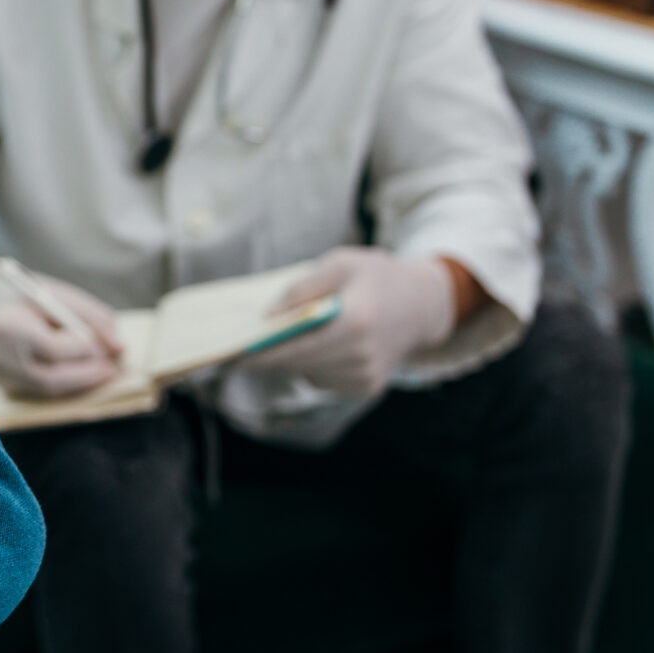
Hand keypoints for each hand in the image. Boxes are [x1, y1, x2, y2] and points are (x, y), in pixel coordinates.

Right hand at [0, 262, 125, 398]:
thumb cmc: (27, 296)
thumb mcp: (60, 295)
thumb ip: (94, 318)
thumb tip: (119, 348)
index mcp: (7, 324)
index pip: (52, 348)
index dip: (84, 352)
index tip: (109, 350)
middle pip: (49, 378)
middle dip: (86, 375)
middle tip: (112, 370)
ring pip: (46, 389)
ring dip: (79, 383)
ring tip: (102, 373)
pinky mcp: (2, 384)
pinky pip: (39, 391)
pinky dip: (64, 386)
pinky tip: (81, 376)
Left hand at [245, 247, 456, 399]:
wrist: (424, 304)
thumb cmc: (378, 276)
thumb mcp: (340, 263)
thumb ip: (302, 287)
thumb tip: (267, 316)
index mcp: (355, 321)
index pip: (295, 346)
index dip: (259, 353)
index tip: (230, 354)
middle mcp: (361, 356)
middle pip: (296, 364)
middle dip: (267, 356)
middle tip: (235, 348)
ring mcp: (365, 377)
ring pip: (307, 373)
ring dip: (292, 359)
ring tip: (275, 341)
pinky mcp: (367, 388)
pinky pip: (323, 379)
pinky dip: (313, 365)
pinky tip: (316, 345)